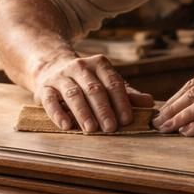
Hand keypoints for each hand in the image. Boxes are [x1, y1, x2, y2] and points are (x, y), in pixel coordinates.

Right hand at [33, 51, 153, 132]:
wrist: (51, 67)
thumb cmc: (86, 80)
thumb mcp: (107, 83)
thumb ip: (127, 94)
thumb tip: (149, 103)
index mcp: (99, 64)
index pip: (113, 83)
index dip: (121, 102)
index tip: (127, 119)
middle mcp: (79, 67)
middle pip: (94, 89)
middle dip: (103, 109)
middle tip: (111, 128)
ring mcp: (60, 77)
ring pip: (73, 94)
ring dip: (83, 112)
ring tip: (91, 129)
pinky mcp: (44, 88)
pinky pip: (50, 100)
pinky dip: (58, 113)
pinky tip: (66, 125)